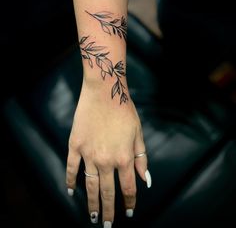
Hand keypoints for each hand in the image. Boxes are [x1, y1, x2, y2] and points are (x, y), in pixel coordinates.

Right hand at [66, 82, 150, 225]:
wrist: (105, 92)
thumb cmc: (124, 111)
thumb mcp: (138, 134)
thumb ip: (141, 159)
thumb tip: (144, 180)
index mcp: (124, 158)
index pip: (127, 188)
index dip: (129, 203)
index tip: (128, 213)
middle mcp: (106, 161)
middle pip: (107, 192)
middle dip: (109, 211)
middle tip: (108, 225)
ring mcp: (88, 154)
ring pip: (89, 185)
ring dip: (91, 203)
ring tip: (93, 216)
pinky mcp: (75, 145)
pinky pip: (71, 168)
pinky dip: (70, 180)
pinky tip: (71, 191)